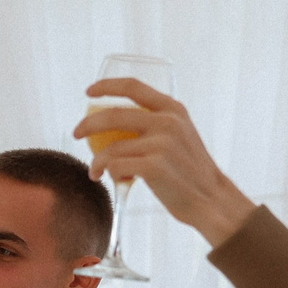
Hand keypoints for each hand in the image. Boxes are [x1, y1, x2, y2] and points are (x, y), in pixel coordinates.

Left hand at [69, 78, 258, 247]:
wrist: (211, 201)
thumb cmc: (191, 172)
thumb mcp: (180, 136)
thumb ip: (157, 125)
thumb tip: (116, 125)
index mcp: (173, 110)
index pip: (133, 86)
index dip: (106, 86)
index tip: (89, 92)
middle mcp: (168, 122)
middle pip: (112, 115)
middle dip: (86, 125)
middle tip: (76, 134)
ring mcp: (161, 144)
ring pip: (110, 148)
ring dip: (97, 162)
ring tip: (97, 172)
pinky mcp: (153, 167)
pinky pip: (114, 167)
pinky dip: (109, 174)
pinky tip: (117, 180)